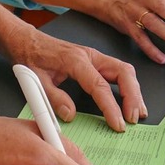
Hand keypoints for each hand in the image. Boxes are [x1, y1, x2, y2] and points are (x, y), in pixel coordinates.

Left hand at [7, 27, 145, 131]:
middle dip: (133, 96)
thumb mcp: (35, 81)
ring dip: (134, 91)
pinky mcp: (96, 61)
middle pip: (123, 73)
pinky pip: (119, 72)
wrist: (27, 41)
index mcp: (76, 60)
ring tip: (137, 113)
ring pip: (124, 71)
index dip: (111, 107)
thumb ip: (53, 98)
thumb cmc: (31, 57)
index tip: (118, 124)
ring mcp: (96, 57)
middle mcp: (90, 56)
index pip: (100, 86)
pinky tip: (130, 100)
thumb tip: (71, 115)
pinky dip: (128, 86)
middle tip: (133, 119)